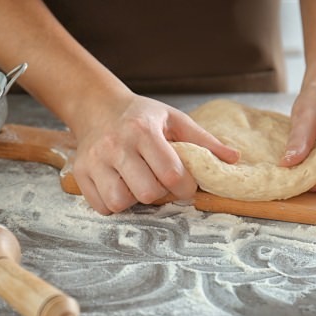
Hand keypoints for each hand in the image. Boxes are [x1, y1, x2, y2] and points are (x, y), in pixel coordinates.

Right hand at [72, 94, 238, 214]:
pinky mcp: (80, 173)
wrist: (98, 107)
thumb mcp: (175, 119)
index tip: (186, 185)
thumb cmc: (142, 117)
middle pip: (147, 193)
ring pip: (120, 203)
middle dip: (160, 194)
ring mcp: (95, 160)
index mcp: (143, 130)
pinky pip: (101, 207)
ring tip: (138, 185)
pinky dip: (114, 204)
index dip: (185, 187)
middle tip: (160, 183)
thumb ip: (204, 141)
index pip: (171, 174)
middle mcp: (116, 145)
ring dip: (135, 201)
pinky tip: (122, 187)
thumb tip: (235, 159)